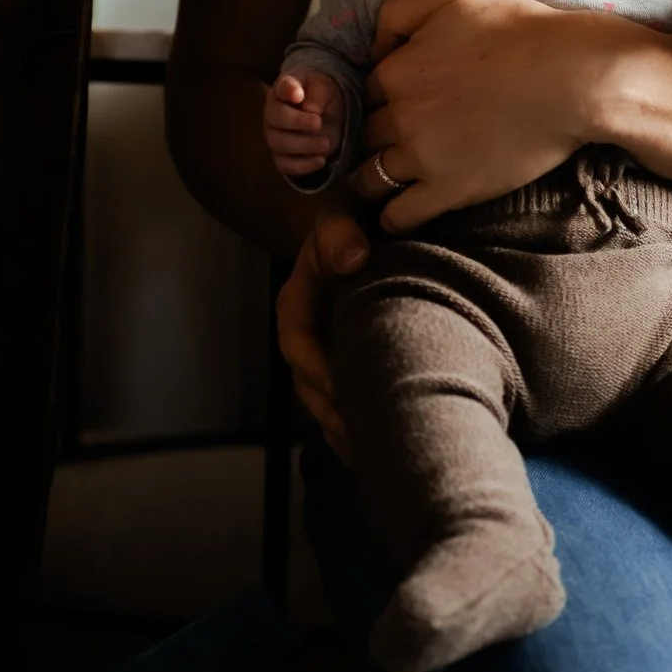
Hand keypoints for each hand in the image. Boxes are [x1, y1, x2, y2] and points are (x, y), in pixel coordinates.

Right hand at [265, 69, 344, 178]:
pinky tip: (321, 160)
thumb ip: (318, 94)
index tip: (299, 95)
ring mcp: (274, 135)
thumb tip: (312, 109)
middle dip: (297, 122)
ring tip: (325, 143)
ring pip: (278, 143)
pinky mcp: (282, 156)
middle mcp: (273, 112)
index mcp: (283, 90)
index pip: (282, 87)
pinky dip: (303, 166)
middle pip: (274, 118)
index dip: (288, 90)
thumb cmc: (322, 97)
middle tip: (319, 123)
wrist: (328, 115)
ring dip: (304, 145)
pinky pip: (285, 165)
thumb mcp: (326, 88)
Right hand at [274, 213, 370, 459]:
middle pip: (308, 383)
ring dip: (343, 427)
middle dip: (331, 410)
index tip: (339, 386)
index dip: (315, 366)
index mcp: (297, 304)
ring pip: (323, 400)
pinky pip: (339, 404)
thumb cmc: (348, 227)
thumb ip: (340, 233)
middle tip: (359, 433)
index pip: (297, 341)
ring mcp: (322, 355)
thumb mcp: (338, 220)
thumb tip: (354, 258)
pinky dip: (353, 429)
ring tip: (371, 452)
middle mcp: (306, 335)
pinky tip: (375, 451)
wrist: (358, 233)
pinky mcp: (340, 366)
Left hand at [355, 0, 592, 234]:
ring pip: (371, 176)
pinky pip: (399, 214)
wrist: (570, 77)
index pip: (370, 91)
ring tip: (382, 182)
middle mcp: (400, 116)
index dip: (385, 96)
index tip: (403, 102)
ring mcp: (422, 157)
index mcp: (396, 71)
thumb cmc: (517, 31)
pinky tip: (392, 216)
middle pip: (368, 133)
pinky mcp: (450, 190)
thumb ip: (397, 14)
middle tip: (401, 137)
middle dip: (378, 136)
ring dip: (372, 178)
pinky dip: (390, 217)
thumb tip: (372, 48)